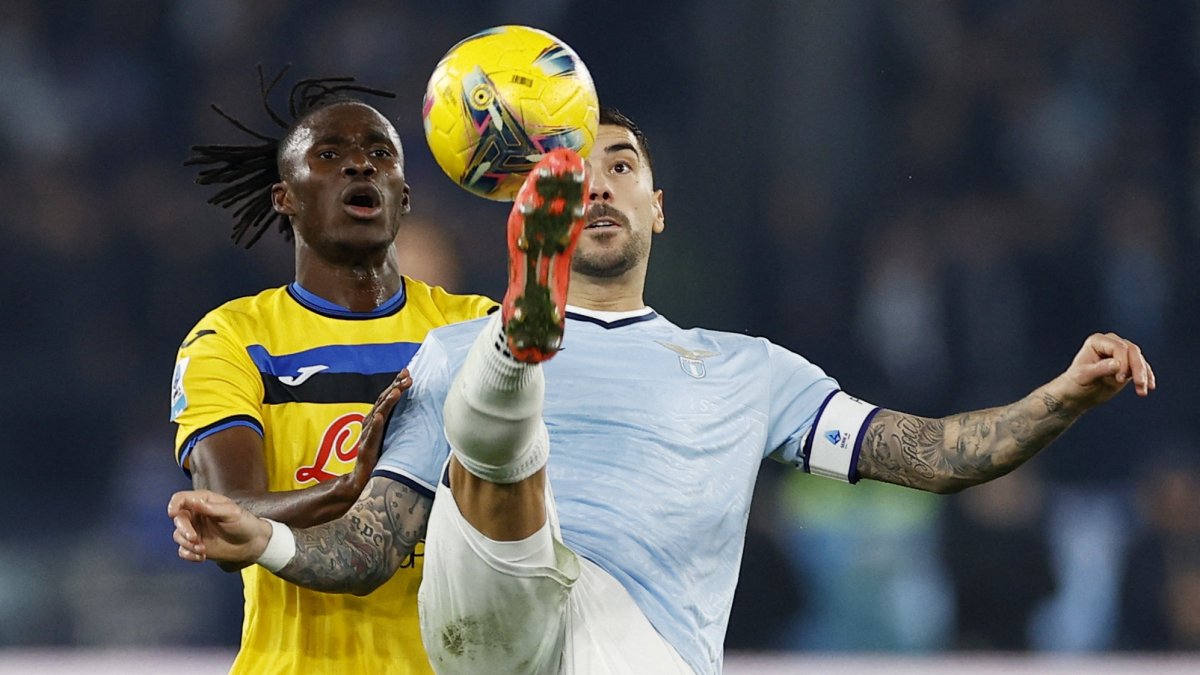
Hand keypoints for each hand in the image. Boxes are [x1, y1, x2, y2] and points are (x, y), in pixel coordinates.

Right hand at [168, 489, 272, 564]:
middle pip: (178, 519)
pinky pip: (183, 550)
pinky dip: (189, 554)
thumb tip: (195, 502)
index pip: (181, 498)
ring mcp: (194, 530)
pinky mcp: (195, 545)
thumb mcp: (232, 512)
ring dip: (187, 544)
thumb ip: (212, 508)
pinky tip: (201, 557)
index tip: (173, 513)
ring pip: (178, 536)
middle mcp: (195, 515)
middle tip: (195, 538)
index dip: (174, 504)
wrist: (251, 544)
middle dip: (184, 529)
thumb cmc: (244, 523)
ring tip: (202, 550)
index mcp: (203, 501)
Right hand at [346, 369, 412, 491]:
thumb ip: (398, 423)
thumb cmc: (378, 457)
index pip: (386, 398)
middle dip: (394, 387)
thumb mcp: (391, 436)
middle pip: (382, 402)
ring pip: (377, 415)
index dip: (395, 384)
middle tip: (407, 377)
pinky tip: (379, 417)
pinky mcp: (366, 450)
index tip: (407, 372)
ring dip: (386, 402)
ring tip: (396, 391)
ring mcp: (367, 436)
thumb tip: (418, 411)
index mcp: (376, 420)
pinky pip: (371, 436)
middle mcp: (370, 424)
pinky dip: (375, 425)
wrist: (361, 481)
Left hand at [1054, 332, 1155, 408]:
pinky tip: (1149, 387)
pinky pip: (1141, 368)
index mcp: (1097, 341)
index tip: (1120, 379)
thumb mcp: (1084, 376)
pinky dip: (1146, 377)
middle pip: (1132, 351)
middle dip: (1138, 367)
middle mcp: (1110, 343)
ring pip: (1139, 359)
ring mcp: (1120, 353)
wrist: (1076, 394)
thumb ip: (1100, 369)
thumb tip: (1118, 364)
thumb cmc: (1075, 383)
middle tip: (1139, 384)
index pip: (1118, 347)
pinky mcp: (1127, 365)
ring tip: (1142, 391)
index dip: (1123, 362)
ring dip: (1143, 374)